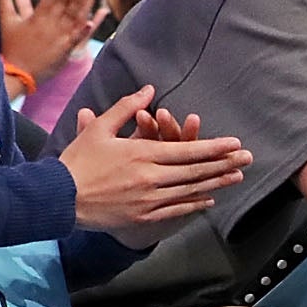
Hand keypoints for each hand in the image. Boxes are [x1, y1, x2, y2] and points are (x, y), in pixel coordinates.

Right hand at [0, 0, 107, 84]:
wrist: (15, 74)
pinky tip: (95, 17)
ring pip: (76, 14)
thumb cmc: (11, 47)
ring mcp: (58, 37)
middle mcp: (50, 24)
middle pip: (67, 0)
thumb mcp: (6, 21)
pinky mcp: (65, 50)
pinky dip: (85, 28)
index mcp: (37, 16)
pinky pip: (77, 38)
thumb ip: (5, 0)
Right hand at [60, 83, 251, 231]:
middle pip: (195, 171)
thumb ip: (127, 108)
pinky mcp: (143, 216)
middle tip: (248, 158)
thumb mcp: (99, 128)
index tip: (234, 143)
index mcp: (141, 154)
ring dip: (217, 183)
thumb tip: (149, 90)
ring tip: (238, 176)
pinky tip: (210, 199)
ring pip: (190, 191)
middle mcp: (150, 177)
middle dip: (224, 163)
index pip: (186, 150)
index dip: (213, 147)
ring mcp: (148, 199)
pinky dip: (195, 204)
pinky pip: (176, 210)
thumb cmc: (77, 161)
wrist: (57, 197)